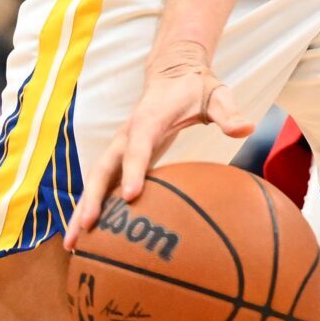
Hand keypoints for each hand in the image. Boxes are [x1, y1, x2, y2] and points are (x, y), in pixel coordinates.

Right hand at [64, 40, 254, 246]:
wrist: (172, 74)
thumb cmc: (196, 89)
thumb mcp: (217, 96)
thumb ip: (229, 113)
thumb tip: (246, 127)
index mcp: (149, 121)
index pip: (138, 147)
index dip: (134, 170)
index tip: (132, 197)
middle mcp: (127, 136)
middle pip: (103, 168)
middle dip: (93, 198)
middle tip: (85, 229)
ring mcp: (119, 148)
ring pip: (96, 181)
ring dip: (83, 210)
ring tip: (72, 246)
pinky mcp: (120, 158)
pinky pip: (103, 185)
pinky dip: (92, 209)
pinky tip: (86, 239)